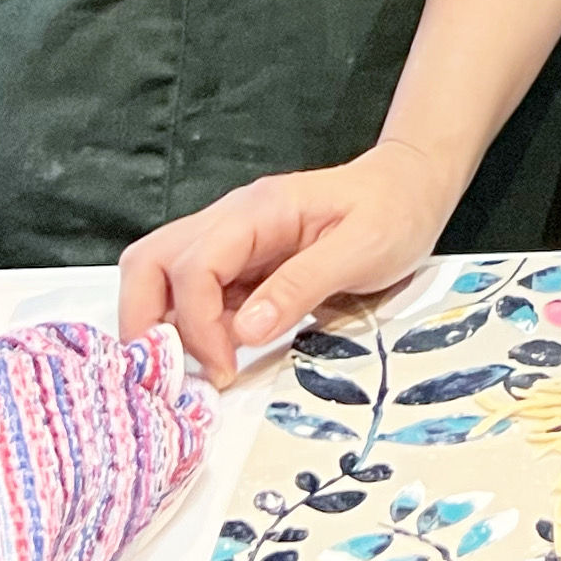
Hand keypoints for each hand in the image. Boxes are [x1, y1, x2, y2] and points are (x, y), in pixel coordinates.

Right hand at [117, 140, 458, 386]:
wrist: (412, 188)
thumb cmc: (394, 210)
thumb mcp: (363, 248)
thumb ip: (302, 284)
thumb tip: (244, 331)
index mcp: (260, 210)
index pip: (195, 265)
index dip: (196, 324)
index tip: (225, 369)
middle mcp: (233, 220)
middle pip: (150, 262)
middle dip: (147, 322)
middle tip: (182, 373)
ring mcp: (233, 242)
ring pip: (160, 277)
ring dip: (165, 327)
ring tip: (205, 367)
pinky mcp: (240, 265)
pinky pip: (192, 294)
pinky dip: (190, 328)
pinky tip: (222, 354)